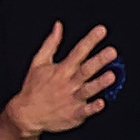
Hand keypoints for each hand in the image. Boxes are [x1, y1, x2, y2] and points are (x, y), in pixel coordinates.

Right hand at [7, 22, 115, 139]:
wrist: (27, 114)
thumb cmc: (33, 88)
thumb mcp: (38, 61)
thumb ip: (51, 43)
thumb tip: (59, 26)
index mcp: (62, 69)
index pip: (79, 51)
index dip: (91, 40)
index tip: (101, 30)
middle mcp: (68, 83)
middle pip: (86, 69)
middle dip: (99, 60)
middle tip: (112, 52)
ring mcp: (72, 99)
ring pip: (88, 89)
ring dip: (99, 83)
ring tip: (111, 76)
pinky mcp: (73, 114)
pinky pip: (85, 111)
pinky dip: (93, 108)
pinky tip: (101, 103)